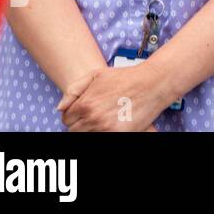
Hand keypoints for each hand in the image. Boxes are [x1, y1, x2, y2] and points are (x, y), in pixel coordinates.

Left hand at [57, 62, 176, 131]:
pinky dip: (103, 132)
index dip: (73, 115)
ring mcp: (105, 129)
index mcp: (85, 104)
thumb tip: (60, 108)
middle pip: (74, 131)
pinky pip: (101, 138)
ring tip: (103, 120)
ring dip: (91, 129)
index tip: (82, 112)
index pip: (66, 119)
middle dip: (80, 124)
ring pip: (86, 136)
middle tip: (94, 116)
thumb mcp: (97, 75)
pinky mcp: (118, 135)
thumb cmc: (126, 77)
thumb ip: (74, 90)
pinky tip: (111, 124)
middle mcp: (92, 119)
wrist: (153, 83)